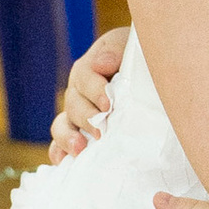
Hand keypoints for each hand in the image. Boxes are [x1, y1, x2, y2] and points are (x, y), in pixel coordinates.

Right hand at [49, 23, 129, 160]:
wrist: (149, 76)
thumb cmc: (138, 60)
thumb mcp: (128, 45)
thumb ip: (115, 50)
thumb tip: (100, 65)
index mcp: (89, 69)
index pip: (84, 75)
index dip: (94, 90)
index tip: (108, 103)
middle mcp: (78, 93)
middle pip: (73, 104)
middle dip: (86, 117)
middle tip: (101, 129)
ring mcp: (77, 116)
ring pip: (62, 125)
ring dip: (68, 137)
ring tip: (80, 148)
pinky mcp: (80, 135)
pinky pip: (61, 145)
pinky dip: (59, 152)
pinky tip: (64, 162)